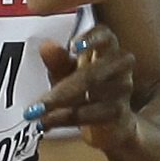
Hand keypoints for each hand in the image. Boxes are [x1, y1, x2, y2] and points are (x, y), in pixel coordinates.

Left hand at [30, 24, 138, 148]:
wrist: (113, 124)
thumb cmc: (88, 89)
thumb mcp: (67, 74)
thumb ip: (57, 61)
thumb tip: (46, 45)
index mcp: (106, 49)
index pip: (105, 36)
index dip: (92, 39)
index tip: (73, 47)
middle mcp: (119, 67)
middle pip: (95, 74)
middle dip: (63, 90)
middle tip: (37, 103)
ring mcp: (122, 91)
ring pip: (93, 97)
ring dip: (62, 107)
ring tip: (37, 114)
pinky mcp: (120, 113)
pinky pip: (93, 115)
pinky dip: (66, 119)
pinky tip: (47, 123)